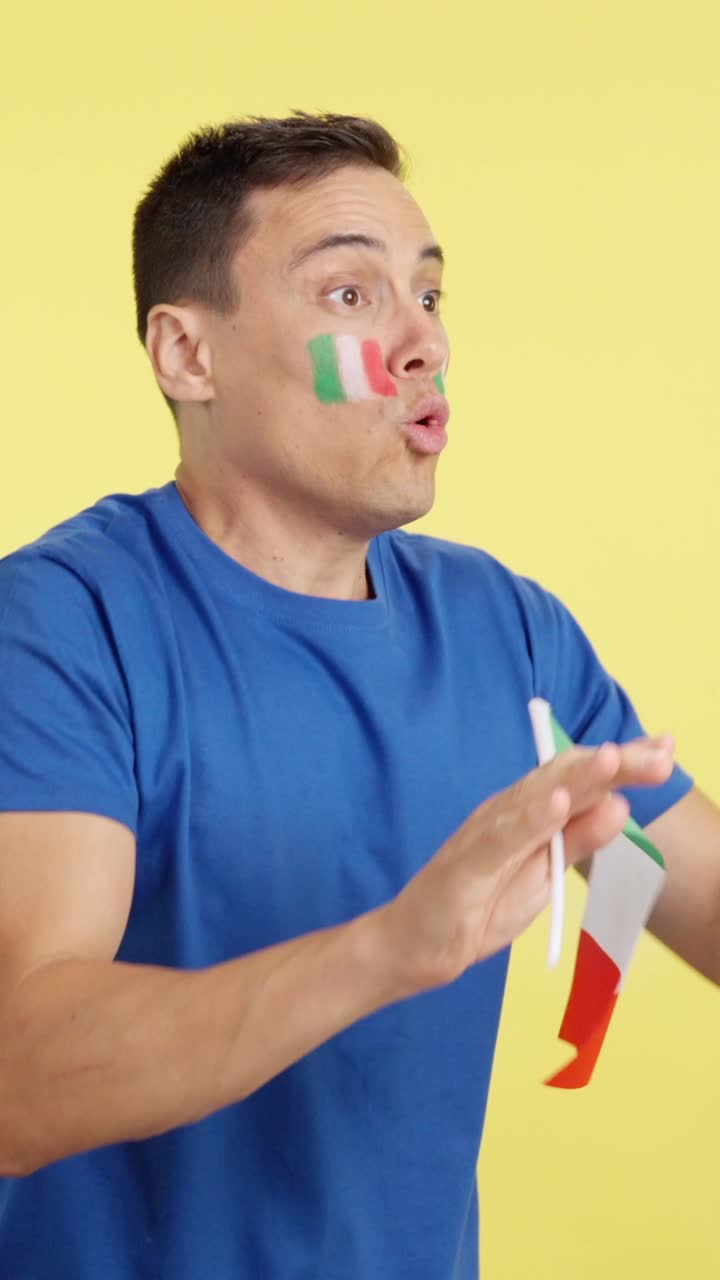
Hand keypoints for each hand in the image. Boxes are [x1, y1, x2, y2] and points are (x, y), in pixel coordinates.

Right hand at [376, 736, 674, 997]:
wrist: (413, 945)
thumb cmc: (478, 907)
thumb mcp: (544, 877)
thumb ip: (578, 841)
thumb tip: (621, 806)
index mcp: (529, 811)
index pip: (580, 777)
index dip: (625, 763)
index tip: (668, 747)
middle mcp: (508, 810)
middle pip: (565, 776)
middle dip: (616, 763)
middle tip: (662, 752)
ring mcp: (485, 832)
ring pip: (536, 798)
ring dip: (577, 778)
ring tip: (614, 759)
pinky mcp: (466, 864)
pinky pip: (501, 839)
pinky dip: (530, 820)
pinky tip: (555, 803)